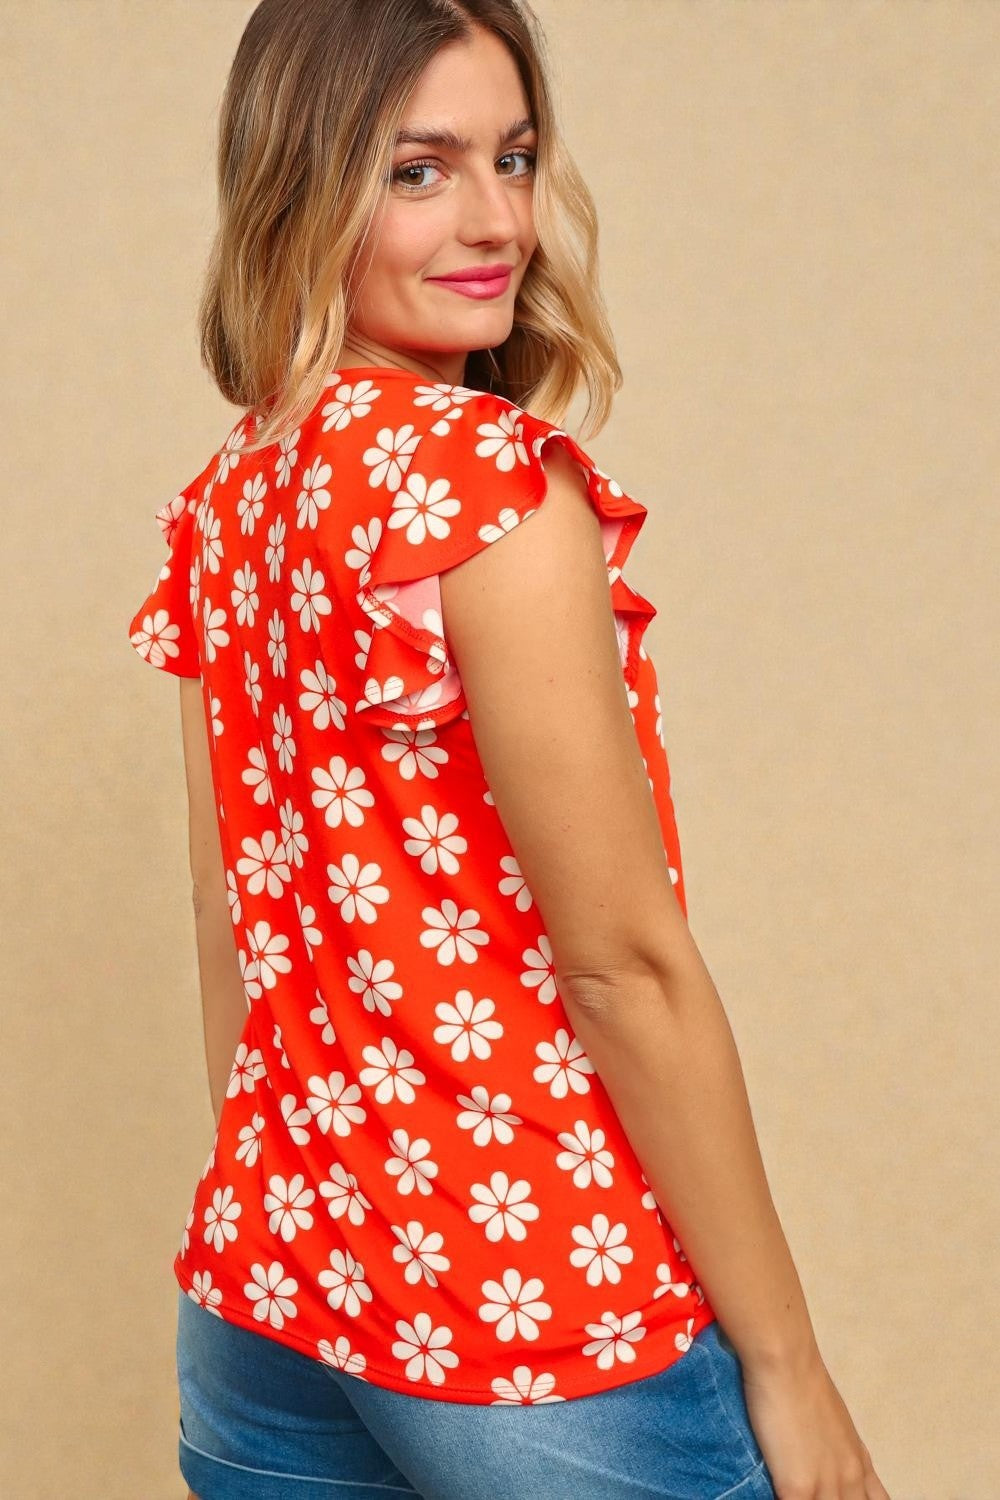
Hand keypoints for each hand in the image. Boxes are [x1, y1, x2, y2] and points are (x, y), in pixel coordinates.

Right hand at [740, 1343, 891, 1498]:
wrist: (787, 1361)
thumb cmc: (803, 1380)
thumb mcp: (833, 1421)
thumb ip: (837, 1450)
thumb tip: (825, 1459)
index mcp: (859, 1463)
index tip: (844, 1495)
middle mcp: (849, 1479)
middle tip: (818, 1493)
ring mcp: (825, 1485)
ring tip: (798, 1493)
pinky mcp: (798, 1487)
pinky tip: (777, 1495)